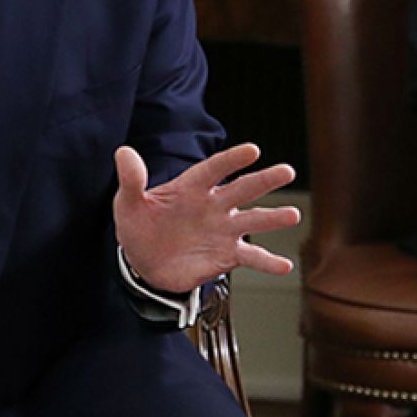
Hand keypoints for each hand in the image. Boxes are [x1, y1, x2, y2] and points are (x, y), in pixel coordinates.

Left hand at [113, 142, 301, 293]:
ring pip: (253, 221)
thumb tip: (123, 152)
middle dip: (263, 180)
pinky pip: (251, 257)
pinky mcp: (227, 254)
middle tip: (286, 171)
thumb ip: (131, 179)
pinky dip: (267, 262)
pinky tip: (284, 265)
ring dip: (273, 218)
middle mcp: (213, 205)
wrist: (143, 262)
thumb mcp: (128, 202)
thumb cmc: (138, 225)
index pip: (214, 169)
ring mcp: (223, 229)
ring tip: (292, 215)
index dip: (231, 159)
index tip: (252, 150)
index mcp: (191, 187)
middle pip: (242, 189)